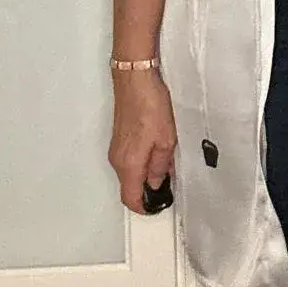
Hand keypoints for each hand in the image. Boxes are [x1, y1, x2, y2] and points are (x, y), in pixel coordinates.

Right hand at [108, 69, 177, 213]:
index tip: (159, 205)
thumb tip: (156, 182)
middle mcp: (117, 160)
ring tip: (167, 163)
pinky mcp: (119, 138)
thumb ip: (161, 166)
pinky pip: (129, 160)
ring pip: (130, 173)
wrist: (135, 79)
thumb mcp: (166, 140)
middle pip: (130, 187)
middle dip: (148, 190)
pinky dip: (142, 162)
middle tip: (170, 183)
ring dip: (146, 174)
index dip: (145, 207)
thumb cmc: (151, 106)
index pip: (131, 199)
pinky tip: (158, 150)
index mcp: (129, 164)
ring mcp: (116, 149)